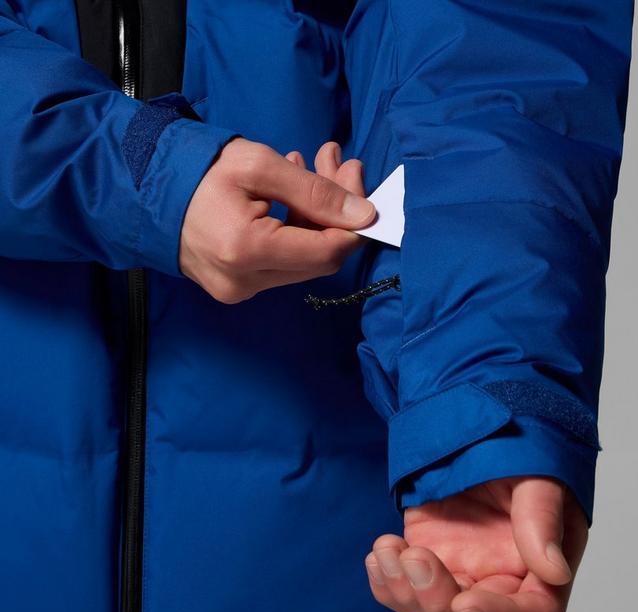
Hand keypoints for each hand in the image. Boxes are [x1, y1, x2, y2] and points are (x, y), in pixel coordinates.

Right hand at [179, 138, 374, 302]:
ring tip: (310, 166)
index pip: (327, 252)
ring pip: (303, 262)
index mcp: (246, 251)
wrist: (141, 189)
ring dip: (316, 217)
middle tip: (335, 162)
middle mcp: (244, 282)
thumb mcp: (257, 165)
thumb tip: (364, 215)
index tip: (357, 182)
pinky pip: (282, 264)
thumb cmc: (194, 168)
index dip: (352, 222)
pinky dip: (295, 230)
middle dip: (336, 212)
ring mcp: (238, 291)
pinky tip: (290, 195)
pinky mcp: (236, 289)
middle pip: (319, 259)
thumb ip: (314, 191)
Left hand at [365, 477, 588, 611]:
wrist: (483, 439)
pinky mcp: (430, 565)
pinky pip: (405, 593)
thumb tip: (554, 572)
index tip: (464, 603)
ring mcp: (463, 578)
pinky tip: (380, 555)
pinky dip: (387, 583)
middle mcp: (504, 585)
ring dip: (404, 591)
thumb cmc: (522, 457)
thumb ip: (543, 521)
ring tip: (387, 549)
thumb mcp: (538, 479)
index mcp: (543, 570)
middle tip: (415, 558)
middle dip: (437, 600)